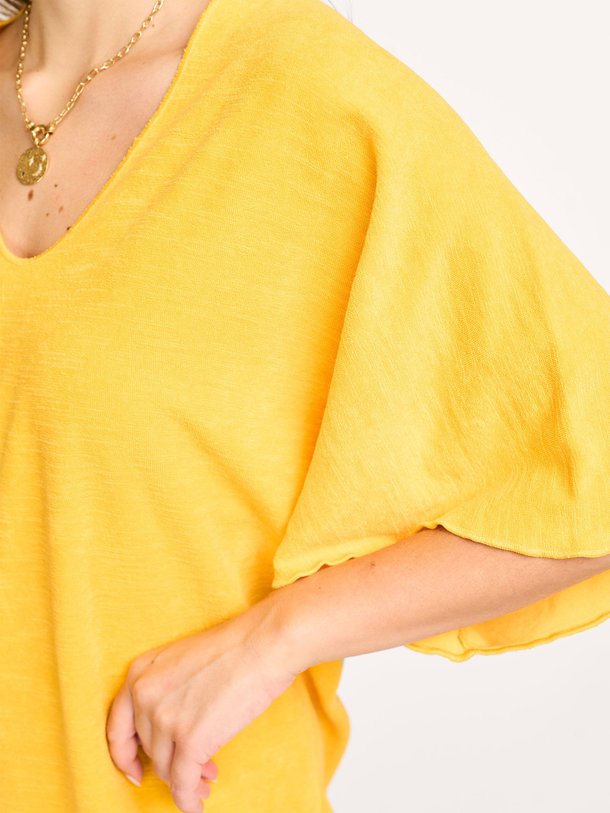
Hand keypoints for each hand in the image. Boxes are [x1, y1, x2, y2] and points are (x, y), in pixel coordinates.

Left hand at [105, 607, 297, 812]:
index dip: (124, 756)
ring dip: (186, 780)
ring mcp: (166, 718)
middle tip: (195, 769)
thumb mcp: (183, 661)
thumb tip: (169, 736)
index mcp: (140, 673)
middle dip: (171, 764)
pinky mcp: (191, 740)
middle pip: (149, 749)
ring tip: (206, 779)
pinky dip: (188, 800)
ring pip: (166, 768)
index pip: (117, 727)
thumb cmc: (234, 647)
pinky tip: (196, 804)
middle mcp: (145, 695)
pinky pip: (182, 783)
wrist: (265, 643)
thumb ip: (166, 692)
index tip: (136, 771)